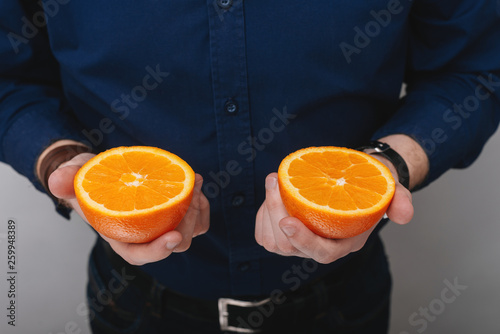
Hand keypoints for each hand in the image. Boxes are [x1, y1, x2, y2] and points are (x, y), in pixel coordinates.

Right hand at [48, 153, 209, 265]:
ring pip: (192, 231)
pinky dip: (201, 204)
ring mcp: (165, 226)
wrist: (108, 175)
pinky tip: (195, 182)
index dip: (158, 251)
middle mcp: (147, 236)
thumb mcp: (76, 179)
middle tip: (189, 194)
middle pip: (176, 244)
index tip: (173, 237)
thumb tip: (56, 182)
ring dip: (198, 211)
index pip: (140, 254)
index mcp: (123, 237)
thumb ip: (65, 181)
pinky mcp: (178, 214)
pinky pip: (198, 218)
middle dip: (188, 223)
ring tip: (195, 183)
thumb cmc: (92, 183)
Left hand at [255, 169, 412, 263]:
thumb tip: (404, 215)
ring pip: (273, 242)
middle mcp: (321, 245)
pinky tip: (270, 194)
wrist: (354, 180)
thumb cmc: (369, 186)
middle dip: (275, 215)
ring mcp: (301, 240)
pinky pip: (265, 235)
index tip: (288, 220)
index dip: (303, 241)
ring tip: (273, 182)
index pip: (322, 253)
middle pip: (289, 247)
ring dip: (267, 213)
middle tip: (274, 181)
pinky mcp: (286, 232)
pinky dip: (263, 216)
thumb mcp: (390, 190)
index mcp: (344, 242)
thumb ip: (400, 201)